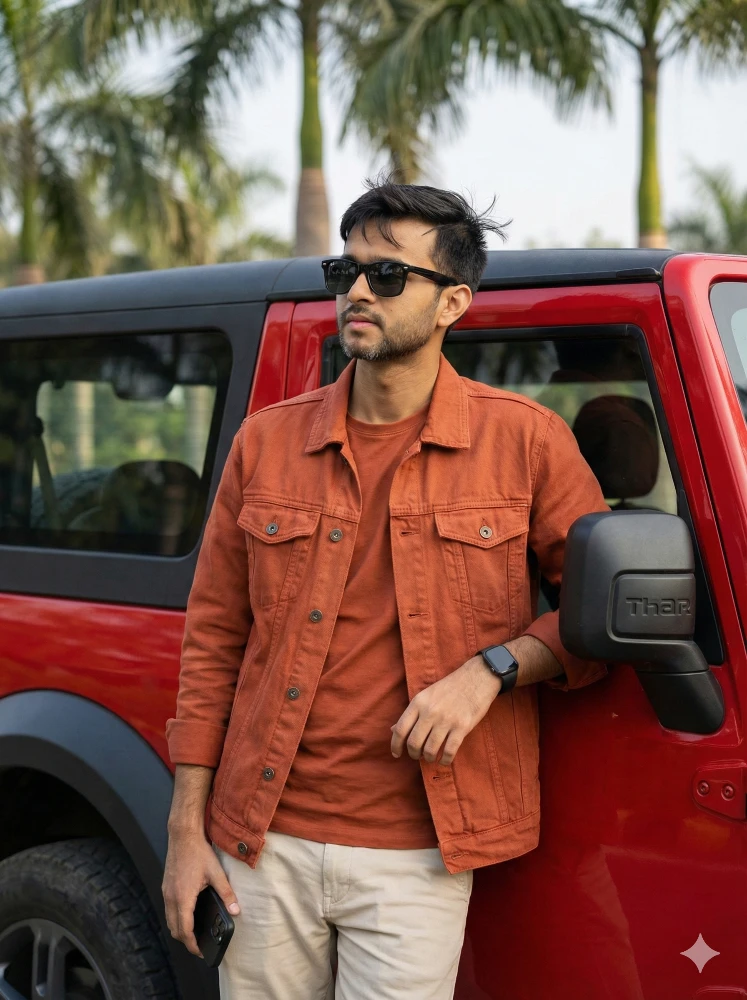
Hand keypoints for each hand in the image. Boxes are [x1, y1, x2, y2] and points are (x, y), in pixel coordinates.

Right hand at [162, 828, 239, 956]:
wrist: (182, 835)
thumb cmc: (198, 852)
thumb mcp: (216, 873)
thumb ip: (226, 893)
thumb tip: (236, 910)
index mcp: (183, 897)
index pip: (184, 930)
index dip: (192, 944)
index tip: (201, 952)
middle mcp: (171, 897)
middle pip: (174, 929)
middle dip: (186, 941)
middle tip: (199, 945)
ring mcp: (166, 892)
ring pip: (170, 920)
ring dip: (180, 930)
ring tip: (194, 932)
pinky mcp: (166, 887)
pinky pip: (168, 909)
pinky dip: (177, 918)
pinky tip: (188, 914)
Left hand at [390, 654, 501, 765]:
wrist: (476, 678)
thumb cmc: (449, 688)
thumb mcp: (426, 695)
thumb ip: (411, 713)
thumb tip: (393, 730)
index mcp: (418, 702)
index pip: (400, 729)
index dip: (395, 745)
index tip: (396, 754)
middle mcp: (430, 712)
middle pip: (414, 743)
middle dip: (414, 754)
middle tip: (417, 755)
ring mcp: (446, 720)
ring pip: (430, 749)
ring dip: (429, 758)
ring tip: (431, 757)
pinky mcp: (462, 727)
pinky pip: (449, 751)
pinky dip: (445, 760)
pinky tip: (444, 760)